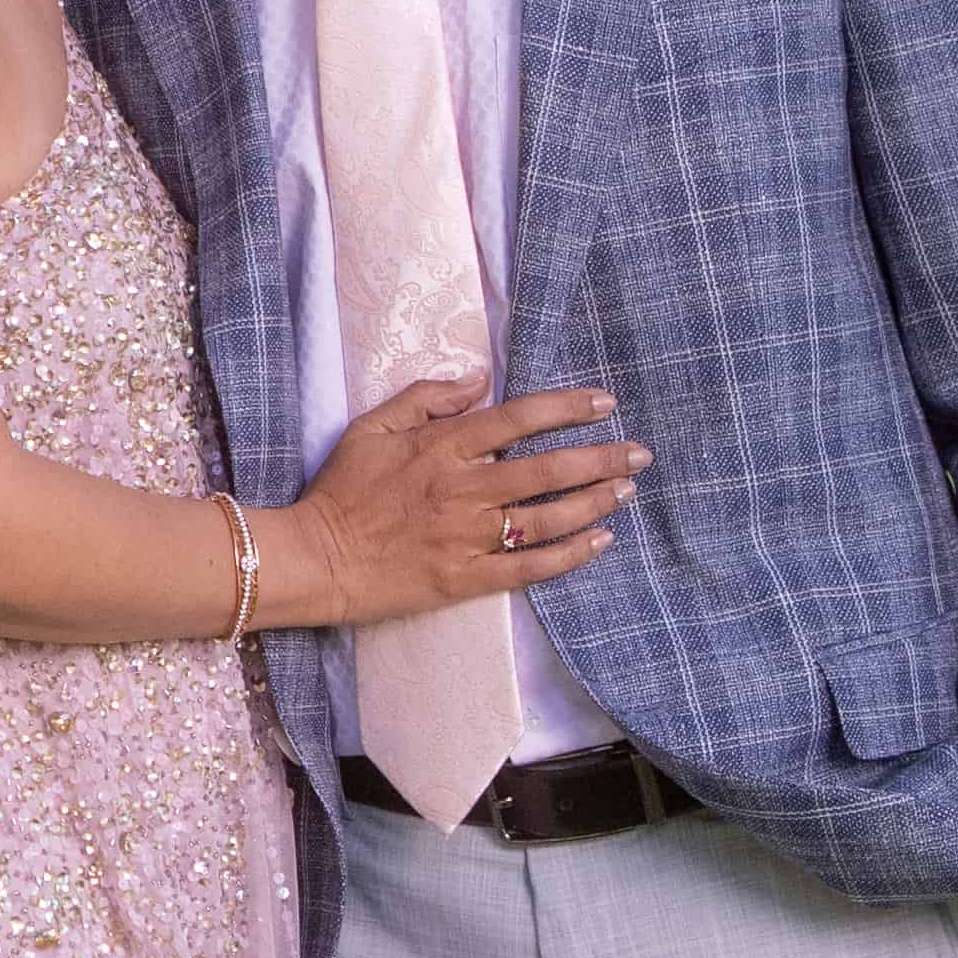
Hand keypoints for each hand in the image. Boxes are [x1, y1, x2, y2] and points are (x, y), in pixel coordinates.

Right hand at [267, 374, 645, 629]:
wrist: (317, 559)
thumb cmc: (342, 490)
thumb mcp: (371, 427)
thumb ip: (425, 397)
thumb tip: (478, 379)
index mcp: (442, 447)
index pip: (519, 418)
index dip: (567, 408)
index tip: (605, 403)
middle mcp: (464, 488)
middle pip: (548, 468)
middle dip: (601, 458)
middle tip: (639, 453)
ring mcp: (468, 536)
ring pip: (548, 517)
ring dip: (594, 502)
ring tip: (626, 491)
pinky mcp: (467, 578)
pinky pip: (531, 567)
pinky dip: (571, 555)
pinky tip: (601, 542)